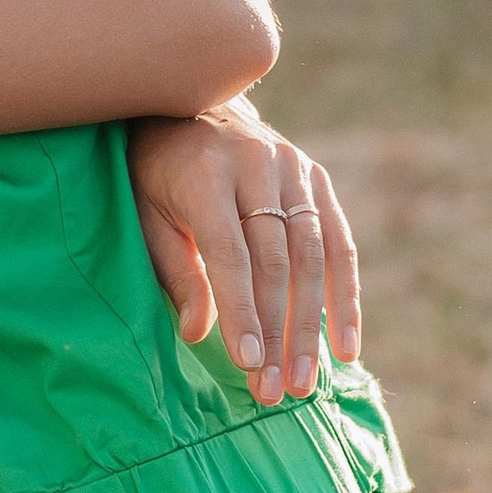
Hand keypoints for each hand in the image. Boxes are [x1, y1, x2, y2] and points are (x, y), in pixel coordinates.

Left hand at [128, 98, 360, 409]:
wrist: (190, 102)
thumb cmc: (155, 171)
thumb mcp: (146, 214)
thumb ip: (174, 269)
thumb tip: (197, 334)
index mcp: (207, 173)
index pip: (231, 254)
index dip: (241, 311)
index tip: (248, 363)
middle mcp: (258, 165)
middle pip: (277, 261)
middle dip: (278, 331)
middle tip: (275, 389)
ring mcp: (293, 168)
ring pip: (314, 258)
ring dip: (312, 326)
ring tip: (304, 382)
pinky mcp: (316, 178)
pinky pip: (339, 243)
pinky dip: (345, 297)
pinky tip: (345, 346)